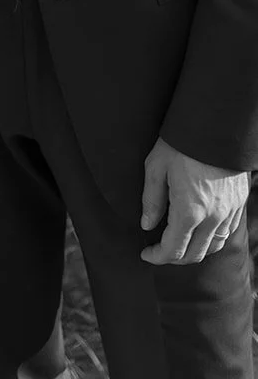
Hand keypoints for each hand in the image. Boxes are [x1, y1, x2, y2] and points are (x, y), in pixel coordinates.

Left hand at [139, 137, 249, 264]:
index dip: (157, 256)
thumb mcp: (156, 167)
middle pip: (194, 254)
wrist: (214, 125)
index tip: (146, 253)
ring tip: (179, 243)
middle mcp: (212, 218)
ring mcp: (229, 212)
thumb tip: (147, 225)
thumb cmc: (180, 143)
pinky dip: (212, 239)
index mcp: (189, 211)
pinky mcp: (238, 203)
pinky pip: (226, 232)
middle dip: (174, 257)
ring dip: (195, 251)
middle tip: (159, 250)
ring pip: (213, 247)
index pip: (173, 249)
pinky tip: (201, 231)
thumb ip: (151, 200)